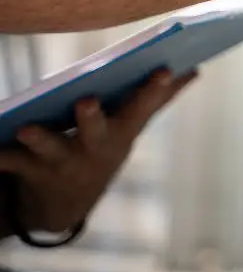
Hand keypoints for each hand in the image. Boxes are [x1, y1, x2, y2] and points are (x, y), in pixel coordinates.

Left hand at [0, 70, 195, 233]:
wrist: (67, 202)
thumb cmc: (103, 147)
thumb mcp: (133, 126)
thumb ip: (160, 98)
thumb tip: (195, 69)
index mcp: (121, 132)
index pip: (142, 107)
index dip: (153, 90)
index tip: (163, 69)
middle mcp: (94, 148)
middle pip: (94, 130)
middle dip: (92, 118)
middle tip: (87, 101)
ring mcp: (61, 161)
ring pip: (48, 148)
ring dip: (39, 139)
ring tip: (27, 128)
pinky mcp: (26, 167)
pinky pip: (7, 160)